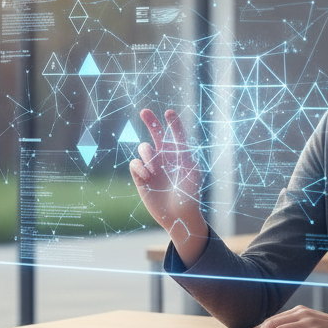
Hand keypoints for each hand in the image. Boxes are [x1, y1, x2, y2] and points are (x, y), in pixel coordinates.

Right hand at [129, 109, 206, 261]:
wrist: (179, 216)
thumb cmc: (190, 196)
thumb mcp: (193, 176)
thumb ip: (187, 159)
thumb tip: (179, 144)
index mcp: (180, 154)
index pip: (176, 133)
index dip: (173, 122)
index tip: (169, 113)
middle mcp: (165, 157)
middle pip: (155, 133)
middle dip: (150, 121)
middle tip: (144, 111)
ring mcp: (152, 165)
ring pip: (144, 147)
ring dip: (148, 155)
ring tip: (154, 171)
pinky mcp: (141, 176)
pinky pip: (134, 163)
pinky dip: (139, 167)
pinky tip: (147, 177)